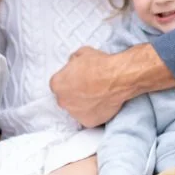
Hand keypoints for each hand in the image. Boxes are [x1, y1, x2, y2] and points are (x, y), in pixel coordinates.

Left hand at [51, 44, 174, 126]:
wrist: (118, 78)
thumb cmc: (100, 65)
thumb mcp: (81, 53)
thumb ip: (72, 61)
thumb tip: (73, 64)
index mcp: (57, 84)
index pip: (58, 83)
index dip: (69, 80)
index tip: (78, 78)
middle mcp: (62, 101)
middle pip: (65, 98)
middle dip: (74, 93)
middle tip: (87, 87)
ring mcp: (75, 113)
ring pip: (76, 109)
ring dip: (82, 104)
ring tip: (96, 95)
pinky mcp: (88, 122)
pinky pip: (88, 117)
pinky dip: (93, 112)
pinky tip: (101, 103)